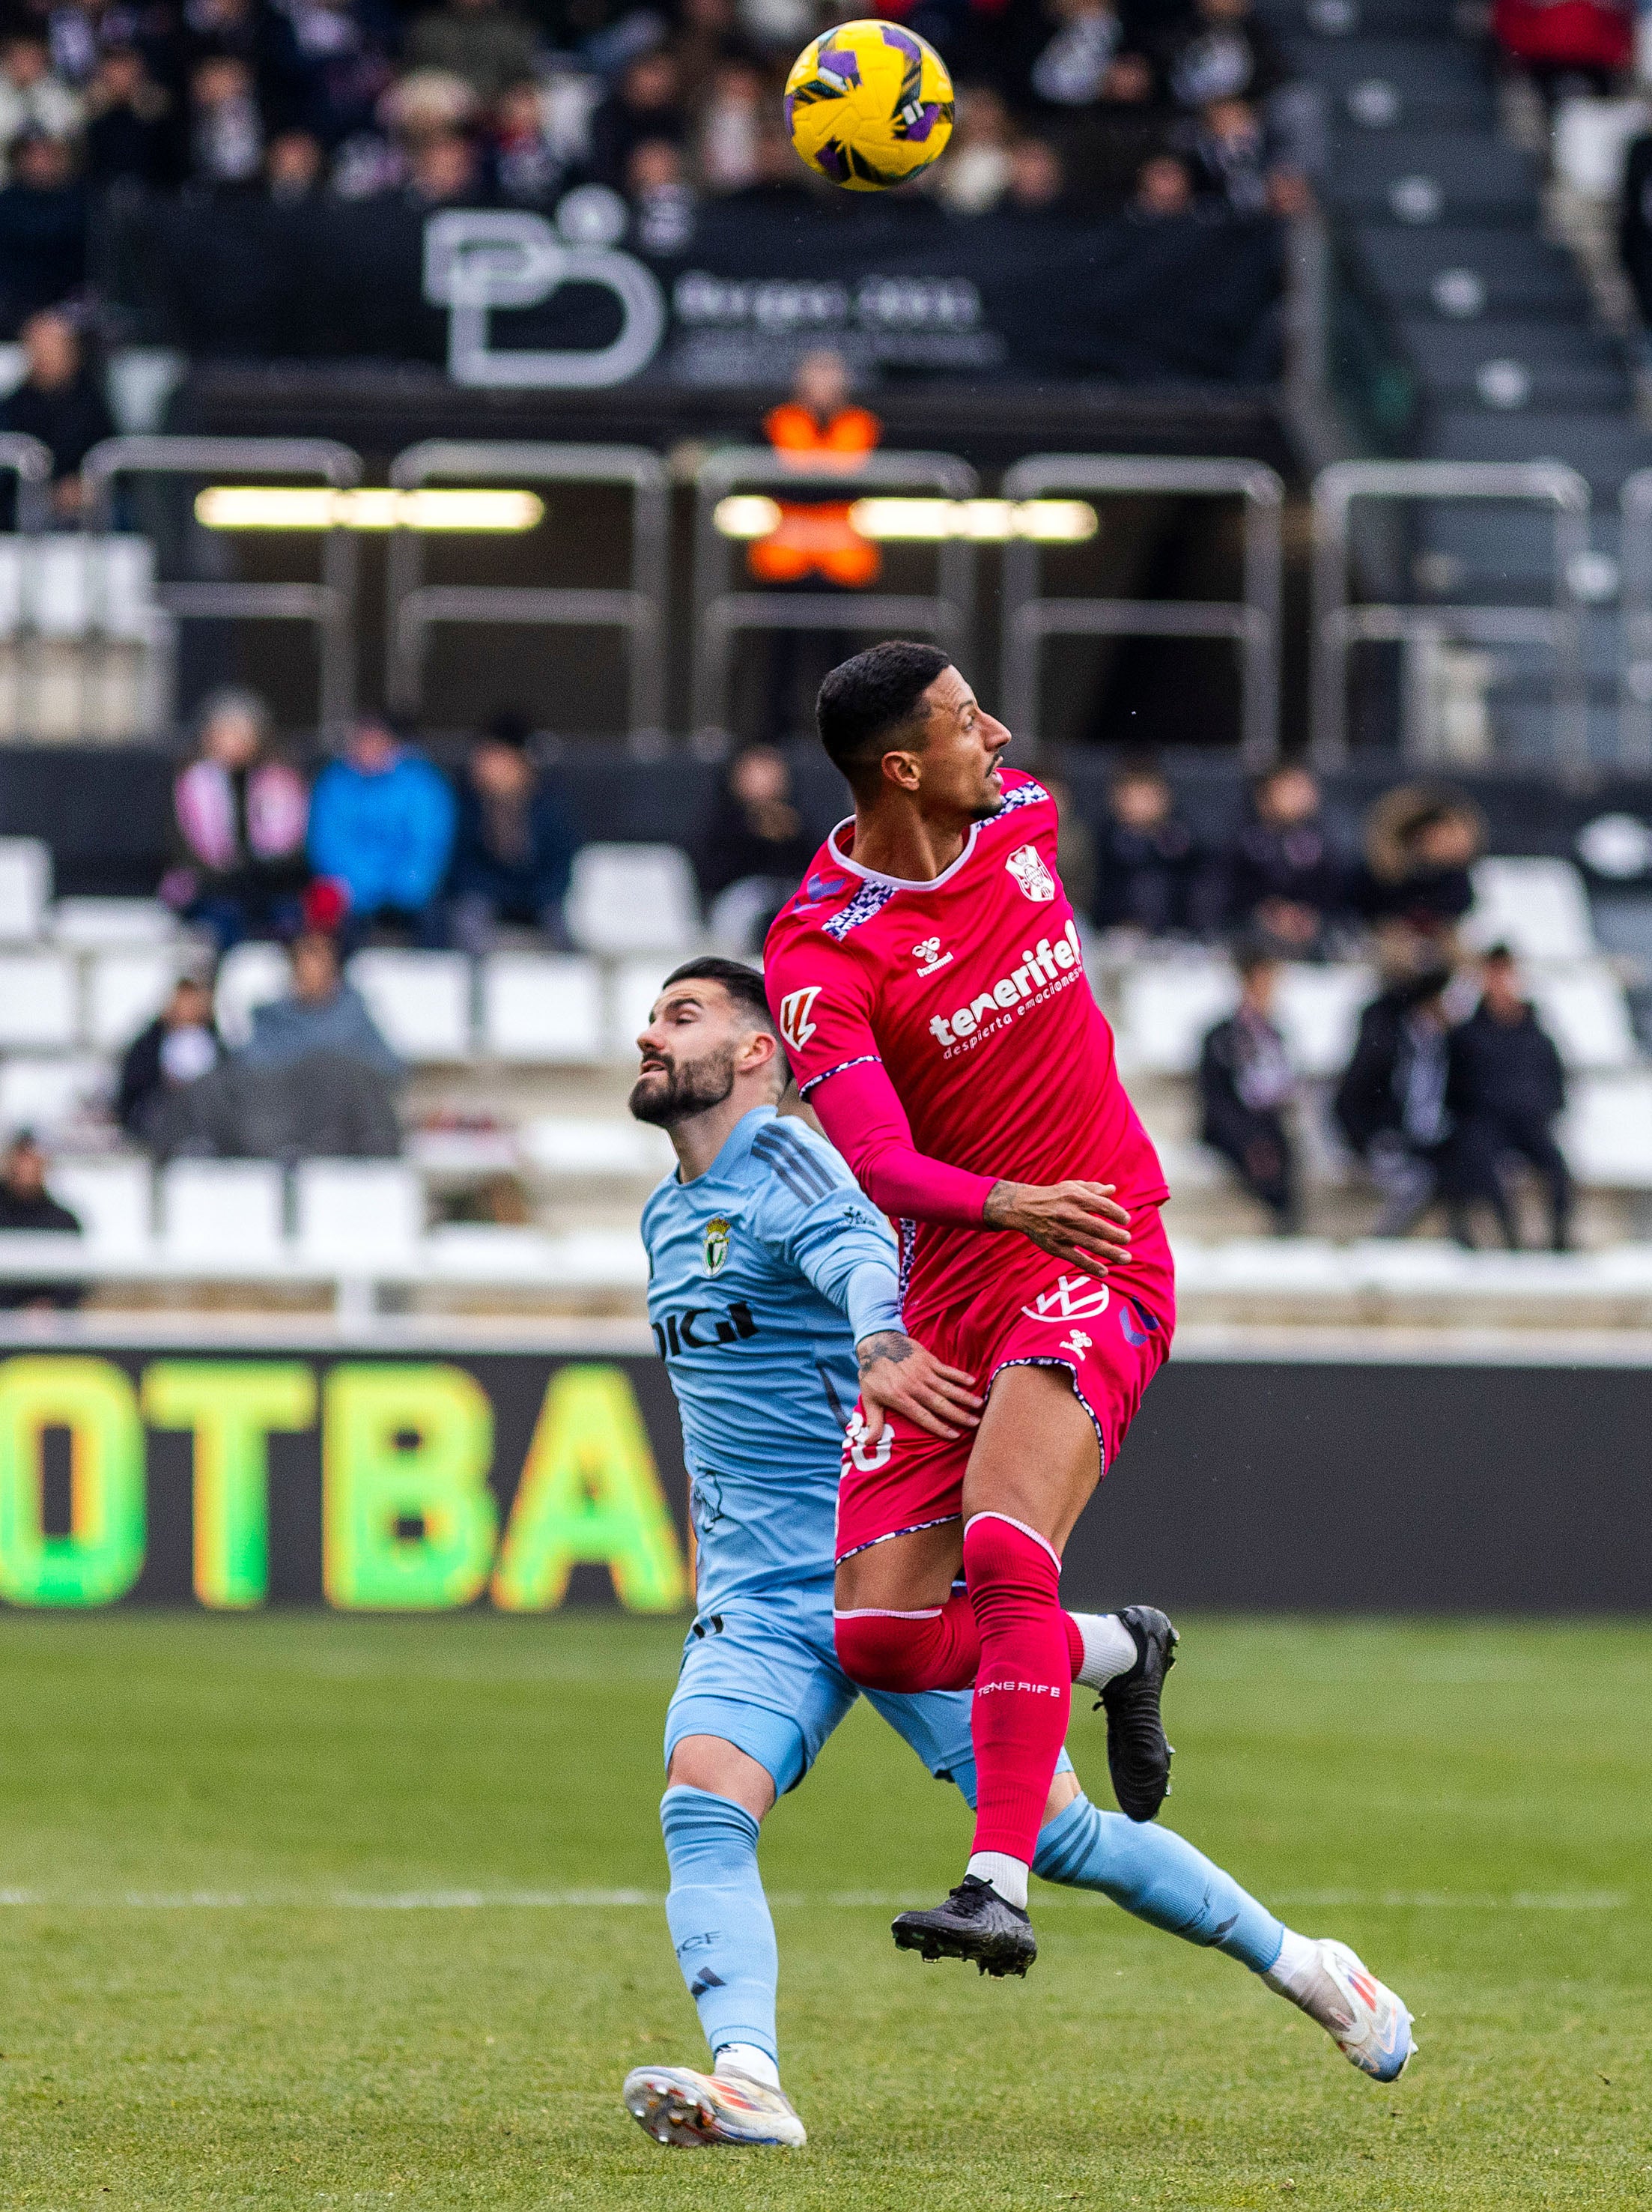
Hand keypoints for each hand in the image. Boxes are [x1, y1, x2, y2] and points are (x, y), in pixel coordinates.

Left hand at [855, 1330, 981, 1444]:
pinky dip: (959, 1376)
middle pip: (940, 1403)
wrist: (877, 1342)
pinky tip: (973, 1382)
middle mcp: (914, 1386)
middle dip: (959, 1415)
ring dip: (964, 1396)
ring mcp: (923, 1372)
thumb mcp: (869, 1398)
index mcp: (900, 1397)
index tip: (955, 1436)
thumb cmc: (873, 1372)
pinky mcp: (928, 1360)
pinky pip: (946, 1370)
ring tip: (980, 1405)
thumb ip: (873, 1421)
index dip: (939, 1427)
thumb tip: (868, 1442)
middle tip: (976, 1423)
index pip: (923, 1416)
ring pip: (947, 1387)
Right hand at [984, 1178, 1131, 1281]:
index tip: (1126, 1220)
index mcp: (1075, 1197)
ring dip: (1110, 1252)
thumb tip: (1113, 1189)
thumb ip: (1093, 1189)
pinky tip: (1104, 1271)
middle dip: (1117, 1235)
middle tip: (1127, 1239)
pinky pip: (1075, 1258)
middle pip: (1098, 1227)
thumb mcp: (1071, 1186)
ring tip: (1126, 1258)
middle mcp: (1069, 1214)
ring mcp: (1061, 1231)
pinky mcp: (1054, 1246)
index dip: (1117, 1214)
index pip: (1103, 1206)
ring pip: (1090, 1244)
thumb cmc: (1053, 1196)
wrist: (1023, 1207)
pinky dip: (1090, 1266)